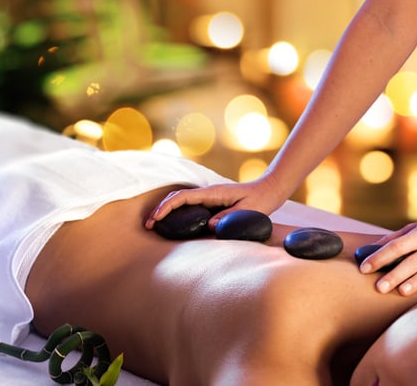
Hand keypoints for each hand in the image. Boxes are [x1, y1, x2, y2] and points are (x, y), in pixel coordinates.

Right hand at [143, 175, 286, 229]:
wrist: (269, 190)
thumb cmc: (260, 202)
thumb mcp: (246, 212)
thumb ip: (228, 218)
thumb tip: (208, 225)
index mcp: (213, 193)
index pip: (183, 198)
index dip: (166, 207)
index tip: (155, 219)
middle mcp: (208, 193)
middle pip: (177, 197)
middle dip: (160, 209)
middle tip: (148, 225)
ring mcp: (209, 197)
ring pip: (181, 201)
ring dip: (166, 211)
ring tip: (154, 226)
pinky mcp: (212, 202)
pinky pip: (190, 206)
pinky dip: (177, 213)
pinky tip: (173, 225)